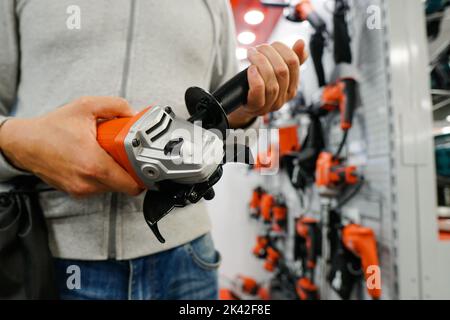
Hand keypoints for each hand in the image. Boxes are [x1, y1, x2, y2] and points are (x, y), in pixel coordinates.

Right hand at [0, 97, 142, 197]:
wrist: (24, 143)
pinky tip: (95, 159)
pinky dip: (102, 175)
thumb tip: (133, 114)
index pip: (131, 184)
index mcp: (94, 164)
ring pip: (112, 187)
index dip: (143, 175)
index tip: (146, 165)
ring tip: (107, 154)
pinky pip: (98, 187)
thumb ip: (115, 106)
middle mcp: (88, 182)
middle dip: (129, 170)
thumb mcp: (86, 107)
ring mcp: (81, 189)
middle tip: (127, 154)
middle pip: (124, 185)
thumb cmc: (50, 128)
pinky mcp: (76, 192)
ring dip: (115, 173)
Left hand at [228, 39, 307, 127]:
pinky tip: (251, 69)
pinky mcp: (255, 106)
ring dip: (259, 62)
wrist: (243, 103)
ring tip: (251, 54)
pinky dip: (255, 77)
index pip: (293, 62)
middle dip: (268, 53)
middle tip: (257, 48)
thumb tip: (301, 43)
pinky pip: (259, 91)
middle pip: (282, 71)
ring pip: (271, 82)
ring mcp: (270, 104)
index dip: (282, 49)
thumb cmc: (259, 85)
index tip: (271, 45)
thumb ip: (290, 59)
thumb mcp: (275, 71)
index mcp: (292, 87)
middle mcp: (283, 98)